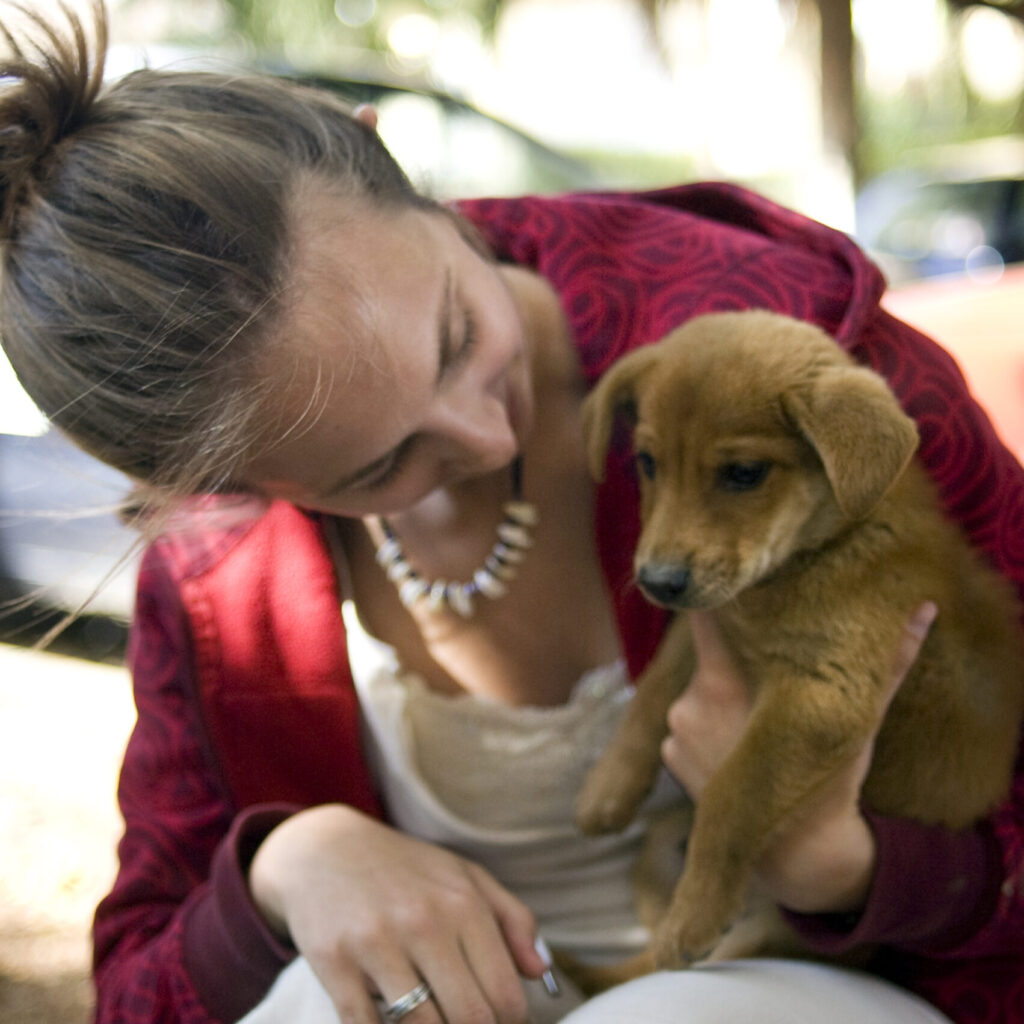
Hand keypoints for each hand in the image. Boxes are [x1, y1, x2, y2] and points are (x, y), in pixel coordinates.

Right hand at [249, 804, 548, 1023]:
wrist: (323, 848)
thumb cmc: (404, 869)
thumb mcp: (464, 876)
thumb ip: (512, 919)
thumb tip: (539, 971)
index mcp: (462, 903)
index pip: (504, 992)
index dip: (509, 1022)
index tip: (500, 1021)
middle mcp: (424, 922)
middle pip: (469, 1017)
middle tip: (468, 1023)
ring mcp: (376, 943)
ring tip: (432, 1016)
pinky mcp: (334, 962)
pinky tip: (391, 1019)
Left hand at [660, 603, 936, 914]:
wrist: (796, 855)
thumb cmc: (831, 780)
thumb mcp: (858, 717)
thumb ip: (887, 661)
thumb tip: (924, 610)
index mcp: (724, 681)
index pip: (706, 620)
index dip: (720, 606)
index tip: (737, 598)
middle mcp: (690, 701)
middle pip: (710, 658)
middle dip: (734, 662)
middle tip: (765, 674)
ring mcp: (675, 729)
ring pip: (698, 691)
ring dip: (721, 697)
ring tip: (755, 719)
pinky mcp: (668, 753)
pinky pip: (685, 724)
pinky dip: (705, 728)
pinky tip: (735, 746)